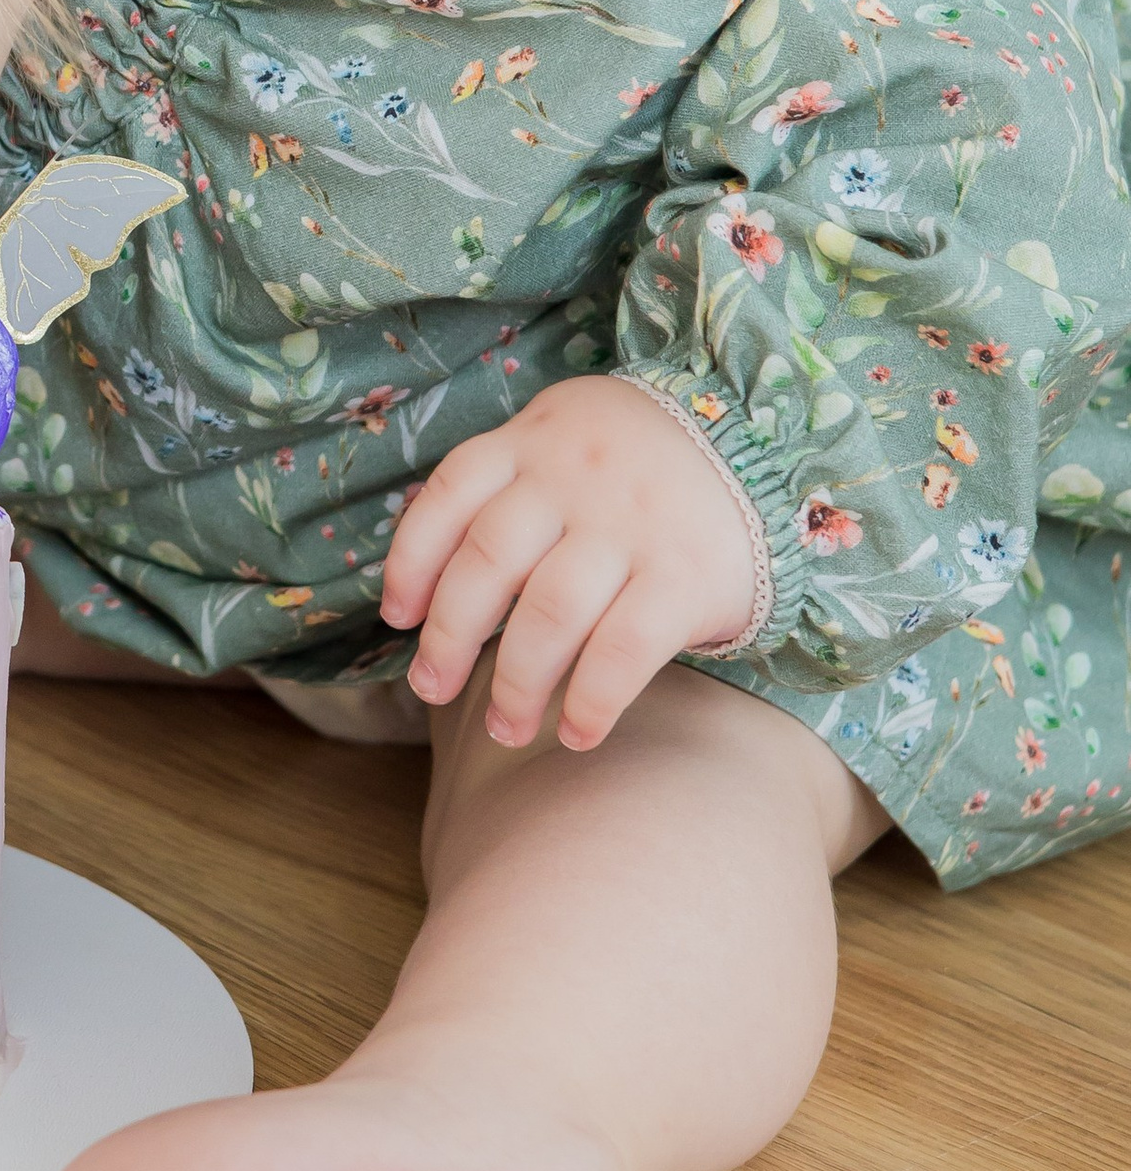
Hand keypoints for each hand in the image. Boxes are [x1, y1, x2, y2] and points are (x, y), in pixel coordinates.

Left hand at [377, 380, 758, 751]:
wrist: (772, 440)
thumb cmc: (645, 461)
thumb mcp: (570, 437)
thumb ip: (511, 483)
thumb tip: (431, 577)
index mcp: (536, 438)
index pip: (449, 496)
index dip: (411, 560)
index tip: (398, 617)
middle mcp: (575, 477)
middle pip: (486, 564)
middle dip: (449, 639)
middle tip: (432, 690)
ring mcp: (631, 525)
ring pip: (547, 614)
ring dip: (515, 685)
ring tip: (506, 728)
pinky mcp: (685, 575)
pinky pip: (621, 650)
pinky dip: (590, 701)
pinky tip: (577, 734)